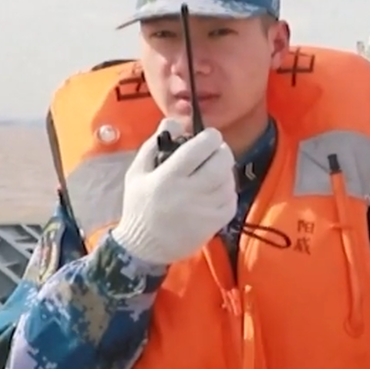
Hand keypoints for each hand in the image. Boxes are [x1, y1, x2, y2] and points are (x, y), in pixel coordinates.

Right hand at [110, 120, 237, 265]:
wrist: (144, 247)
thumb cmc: (140, 206)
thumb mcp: (137, 173)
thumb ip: (154, 145)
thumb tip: (174, 121)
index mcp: (168, 177)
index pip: (200, 147)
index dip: (210, 137)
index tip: (208, 136)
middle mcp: (189, 192)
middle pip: (222, 162)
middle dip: (222, 151)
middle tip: (215, 152)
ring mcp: (205, 209)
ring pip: (229, 180)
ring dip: (225, 171)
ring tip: (212, 172)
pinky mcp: (216, 223)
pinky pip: (232, 199)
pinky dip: (228, 191)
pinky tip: (215, 190)